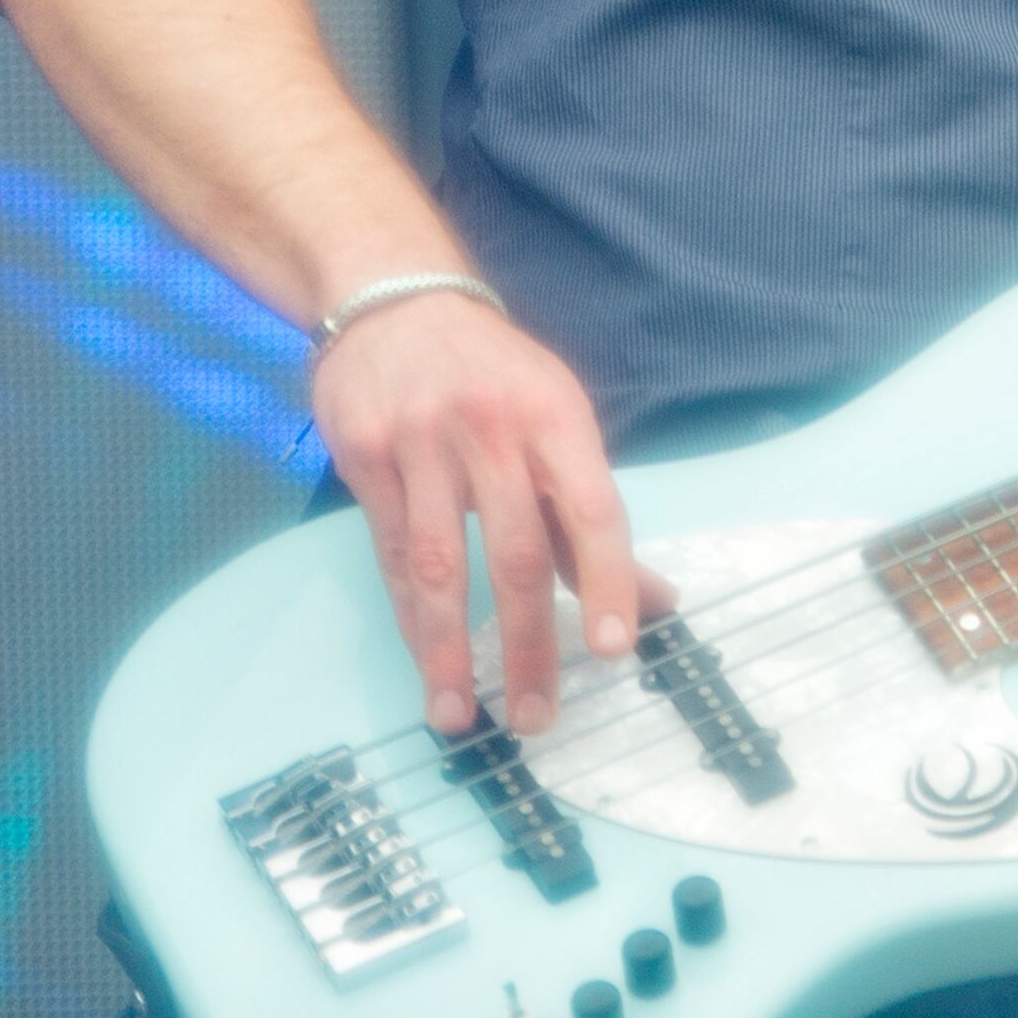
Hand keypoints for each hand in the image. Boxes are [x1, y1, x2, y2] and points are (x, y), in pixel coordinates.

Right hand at [307, 291, 648, 736]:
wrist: (397, 301)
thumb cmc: (496, 374)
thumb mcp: (558, 420)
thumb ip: (591, 517)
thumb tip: (653, 601)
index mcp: (557, 416)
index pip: (593, 509)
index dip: (608, 580)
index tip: (616, 647)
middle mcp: (493, 429)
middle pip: (516, 550)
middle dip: (529, 641)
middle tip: (538, 714)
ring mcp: (422, 443)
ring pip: (440, 564)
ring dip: (451, 650)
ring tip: (461, 716)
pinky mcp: (364, 458)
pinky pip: (389, 555)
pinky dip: (410, 618)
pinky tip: (426, 663)